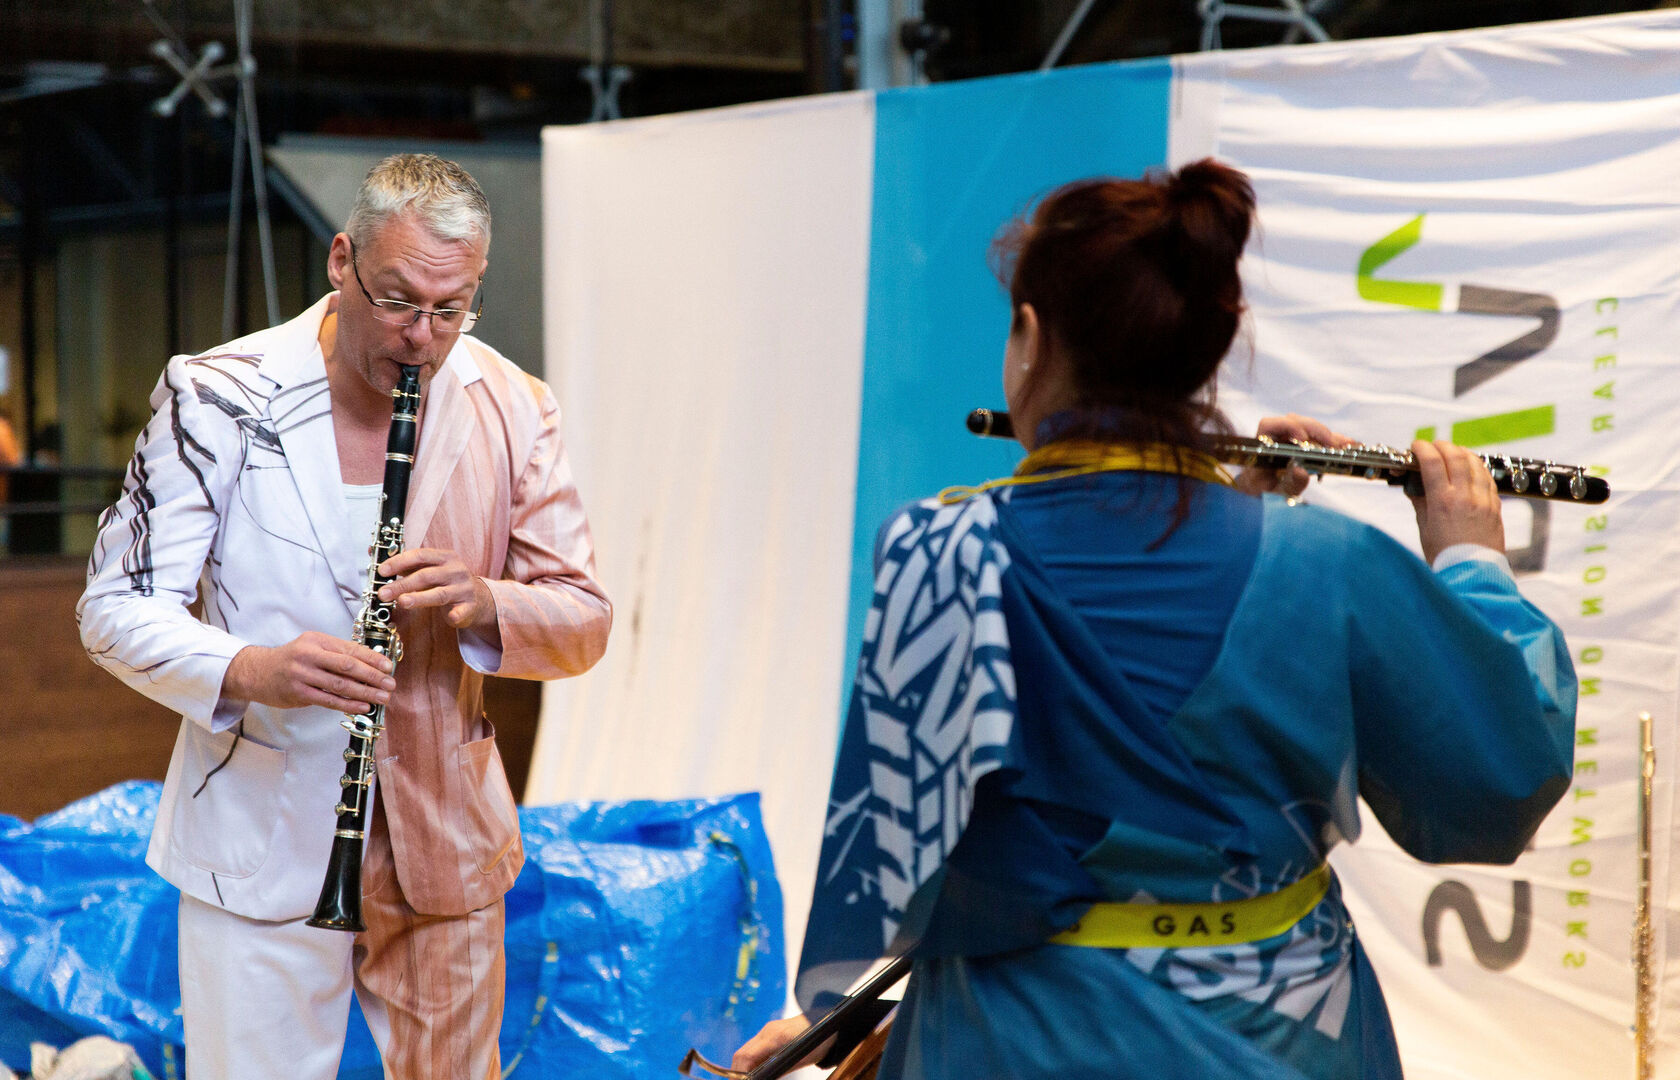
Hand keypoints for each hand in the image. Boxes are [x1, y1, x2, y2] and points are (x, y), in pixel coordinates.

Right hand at [223, 631, 395, 712]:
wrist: (257, 671)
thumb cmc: (291, 659)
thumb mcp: (312, 647)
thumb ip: (337, 653)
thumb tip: (370, 663)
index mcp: (317, 640)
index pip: (350, 649)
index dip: (372, 658)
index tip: (388, 667)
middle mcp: (309, 655)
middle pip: (347, 666)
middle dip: (372, 676)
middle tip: (390, 684)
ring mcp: (303, 674)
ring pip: (340, 684)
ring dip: (364, 693)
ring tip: (382, 698)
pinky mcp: (298, 692)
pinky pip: (328, 699)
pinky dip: (348, 704)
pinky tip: (362, 707)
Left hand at [377, 547, 497, 634]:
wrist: (478, 598)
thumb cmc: (446, 582)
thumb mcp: (430, 569)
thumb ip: (406, 564)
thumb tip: (375, 555)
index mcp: (445, 557)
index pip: (421, 555)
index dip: (400, 562)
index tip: (382, 571)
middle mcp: (456, 570)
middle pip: (426, 576)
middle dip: (402, 584)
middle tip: (383, 593)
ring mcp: (464, 588)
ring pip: (440, 594)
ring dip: (420, 598)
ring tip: (402, 602)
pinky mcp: (470, 606)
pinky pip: (462, 611)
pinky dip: (456, 614)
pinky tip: (450, 617)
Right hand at [732, 1016, 826, 1073]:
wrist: (830, 1020)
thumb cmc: (819, 1039)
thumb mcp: (800, 1059)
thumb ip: (779, 1069)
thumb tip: (761, 1077)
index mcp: (774, 1037)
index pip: (745, 1056)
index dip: (739, 1073)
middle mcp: (767, 1031)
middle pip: (741, 1054)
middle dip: (736, 1072)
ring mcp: (768, 1031)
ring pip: (745, 1051)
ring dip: (742, 1067)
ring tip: (746, 1079)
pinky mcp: (770, 1033)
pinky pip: (753, 1048)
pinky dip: (750, 1061)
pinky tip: (755, 1072)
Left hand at [1233, 414, 1356, 497]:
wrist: (1266, 490)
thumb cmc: (1267, 489)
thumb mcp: (1276, 491)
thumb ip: (1288, 483)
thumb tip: (1301, 471)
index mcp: (1263, 445)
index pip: (1269, 425)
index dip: (1286, 426)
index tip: (1302, 439)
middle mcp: (1276, 436)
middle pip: (1296, 421)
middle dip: (1316, 430)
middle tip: (1332, 445)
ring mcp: (1292, 438)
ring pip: (1311, 428)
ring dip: (1329, 436)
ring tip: (1346, 446)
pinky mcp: (1306, 443)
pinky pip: (1321, 438)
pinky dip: (1336, 441)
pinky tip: (1352, 445)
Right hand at [1409, 439, 1504, 564]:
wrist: (1471, 573)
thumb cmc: (1445, 556)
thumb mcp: (1425, 528)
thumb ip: (1421, 502)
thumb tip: (1414, 486)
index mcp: (1442, 501)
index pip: (1432, 461)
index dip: (1422, 448)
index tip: (1416, 446)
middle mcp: (1465, 496)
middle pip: (1455, 455)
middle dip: (1441, 445)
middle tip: (1432, 446)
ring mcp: (1483, 499)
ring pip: (1475, 463)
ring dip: (1461, 452)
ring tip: (1451, 452)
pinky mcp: (1495, 506)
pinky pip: (1487, 478)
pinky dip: (1476, 467)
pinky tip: (1470, 468)